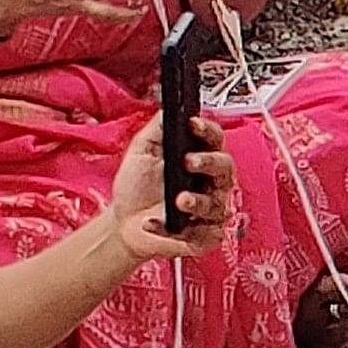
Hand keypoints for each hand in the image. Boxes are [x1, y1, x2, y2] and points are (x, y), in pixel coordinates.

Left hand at [105, 114, 240, 263]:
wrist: (122, 223)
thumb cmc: (136, 188)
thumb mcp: (142, 152)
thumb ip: (157, 130)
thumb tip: (168, 110)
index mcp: (200, 157)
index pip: (214, 139)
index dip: (207, 130)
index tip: (193, 124)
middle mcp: (210, 183)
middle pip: (226, 168)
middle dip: (210, 162)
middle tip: (190, 161)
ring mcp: (210, 211)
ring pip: (217, 204)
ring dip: (198, 201)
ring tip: (180, 200)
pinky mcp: (204, 237)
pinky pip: (199, 234)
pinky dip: (174, 230)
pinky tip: (155, 223)